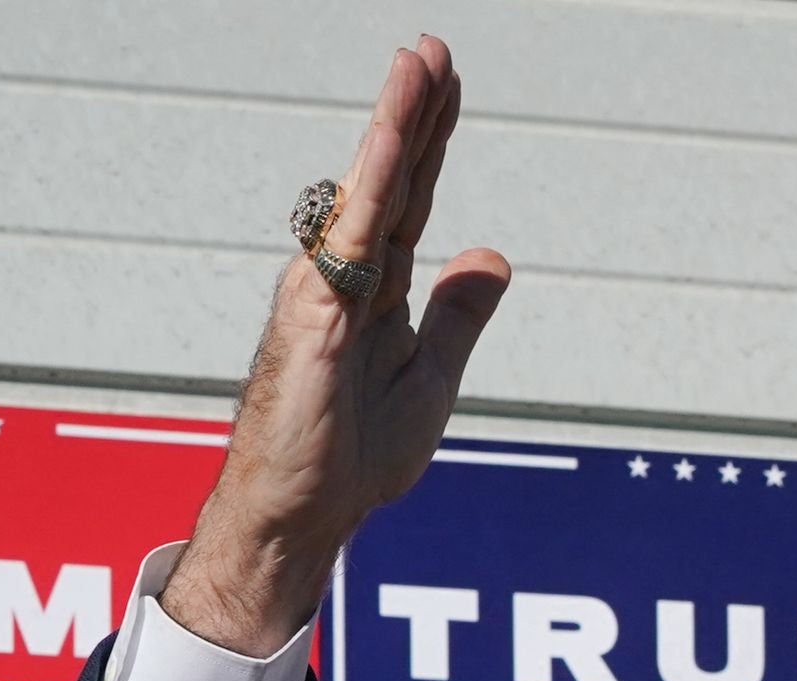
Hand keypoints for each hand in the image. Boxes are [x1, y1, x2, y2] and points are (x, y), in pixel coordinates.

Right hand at [162, 36, 513, 655]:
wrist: (304, 516)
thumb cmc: (351, 458)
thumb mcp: (431, 376)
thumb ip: (458, 316)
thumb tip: (492, 257)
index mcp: (376, 290)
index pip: (411, 198)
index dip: (432, 140)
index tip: (446, 82)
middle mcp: (345, 276)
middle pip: (391, 179)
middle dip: (414, 111)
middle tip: (433, 47)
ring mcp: (324, 290)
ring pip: (368, 193)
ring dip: (395, 126)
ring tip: (418, 65)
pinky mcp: (314, 316)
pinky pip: (350, 240)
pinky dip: (373, 188)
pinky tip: (393, 143)